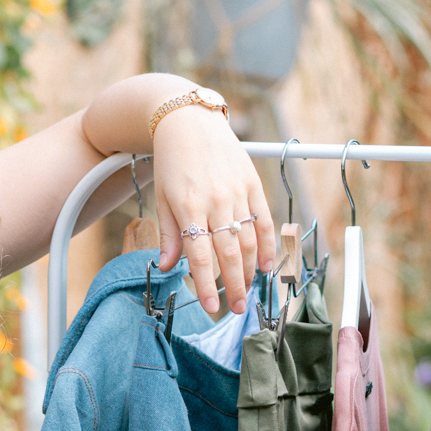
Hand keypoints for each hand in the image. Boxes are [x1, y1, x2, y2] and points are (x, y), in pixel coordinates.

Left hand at [150, 106, 273, 315]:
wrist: (190, 122)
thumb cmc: (173, 162)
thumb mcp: (163, 198)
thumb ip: (170, 235)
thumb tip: (168, 267)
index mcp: (188, 206)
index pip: (200, 255)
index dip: (206, 284)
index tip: (210, 306)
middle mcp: (215, 201)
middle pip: (228, 253)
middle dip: (233, 285)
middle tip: (236, 309)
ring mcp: (237, 192)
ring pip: (248, 240)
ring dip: (249, 270)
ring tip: (246, 290)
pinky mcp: (252, 184)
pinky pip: (263, 220)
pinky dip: (267, 245)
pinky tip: (266, 265)